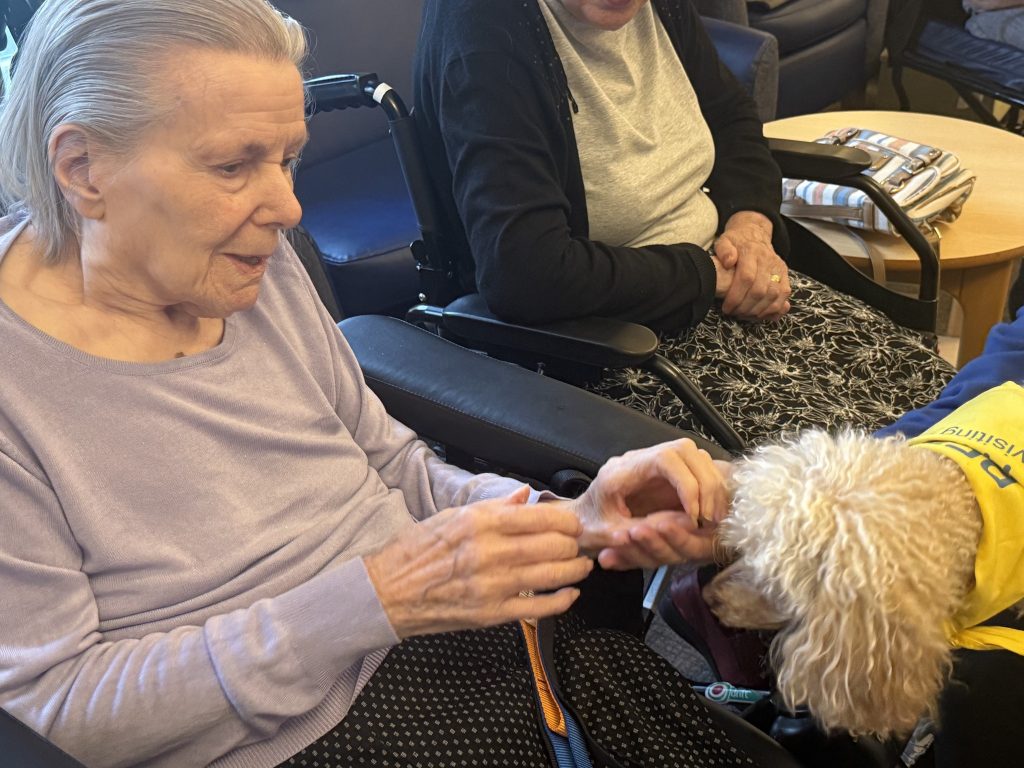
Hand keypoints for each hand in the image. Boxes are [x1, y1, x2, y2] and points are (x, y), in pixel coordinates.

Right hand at [364, 486, 591, 637]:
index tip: (572, 523)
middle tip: (578, 544)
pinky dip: (562, 601)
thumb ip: (494, 507)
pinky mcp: (492, 614)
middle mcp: (489, 553)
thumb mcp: (451, 516)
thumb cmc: (415, 552)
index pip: (539, 518)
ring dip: (575, 570)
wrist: (387, 593)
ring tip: (580, 566)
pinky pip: (539, 608)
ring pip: (553, 575)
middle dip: (574, 544)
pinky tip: (570, 594)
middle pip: (554, 546)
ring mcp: (492, 586)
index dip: (566, 521)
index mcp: (479, 524)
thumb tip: (525, 495)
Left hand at [566, 439, 728, 570]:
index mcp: (621, 471)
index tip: (694, 513)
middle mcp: (638, 460)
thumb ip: (638, 530)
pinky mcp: (663, 473)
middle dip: (704, 483)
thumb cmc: (588, 526)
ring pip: (694, 456)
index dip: (687, 484)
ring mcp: (652, 464)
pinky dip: (708, 488)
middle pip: (685, 450)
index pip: (665, 459)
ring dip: (710, 484)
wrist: (578, 520)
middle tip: (709, 517)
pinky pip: (695, 468)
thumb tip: (676, 526)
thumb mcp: (606, 534)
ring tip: (712, 517)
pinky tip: (709, 511)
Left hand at [713, 211, 790, 321]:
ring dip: (758, 311)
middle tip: (733, 313)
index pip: (746, 278)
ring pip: (774, 296)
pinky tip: (760, 314)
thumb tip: (728, 261)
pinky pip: (784, 296)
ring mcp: (779, 269)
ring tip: (744, 315)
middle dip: (745, 307)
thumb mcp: (724, 241)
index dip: (736, 296)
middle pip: (760, 290)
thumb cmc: (736, 242)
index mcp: (751, 252)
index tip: (726, 307)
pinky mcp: (786, 276)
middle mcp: (768, 260)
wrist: (755, 234)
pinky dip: (773, 309)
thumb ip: (724, 250)